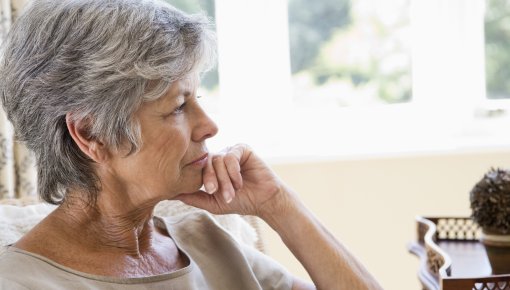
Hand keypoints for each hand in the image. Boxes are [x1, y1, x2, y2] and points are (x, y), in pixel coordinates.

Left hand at [173, 144, 292, 217]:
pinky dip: (234, 170)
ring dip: (226, 179)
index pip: (198, 168)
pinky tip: (240, 181)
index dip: (203, 180)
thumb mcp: (212, 203)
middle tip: (219, 193)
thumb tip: (170, 194)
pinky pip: (231, 155)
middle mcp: (219, 157)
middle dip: (213, 180)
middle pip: (207, 162)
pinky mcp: (242, 148)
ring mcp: (230, 152)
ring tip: (234, 191)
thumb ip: (192, 197)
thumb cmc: (239, 202)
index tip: (210, 192)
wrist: (263, 201)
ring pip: (219, 160)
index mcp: (210, 168)